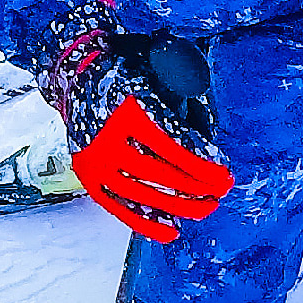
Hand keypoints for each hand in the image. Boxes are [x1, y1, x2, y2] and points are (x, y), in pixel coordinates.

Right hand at [37, 0, 232, 242]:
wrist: (78, 77)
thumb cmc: (127, 77)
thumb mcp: (160, 71)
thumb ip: (186, 100)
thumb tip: (208, 140)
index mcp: (129, 110)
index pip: (174, 146)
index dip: (203, 164)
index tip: (224, 175)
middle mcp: (107, 137)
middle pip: (161, 173)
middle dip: (197, 187)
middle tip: (219, 192)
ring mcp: (95, 159)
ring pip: (142, 193)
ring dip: (178, 206)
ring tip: (204, 208)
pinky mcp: (87, 175)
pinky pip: (117, 206)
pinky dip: (144, 222)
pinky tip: (170, 231)